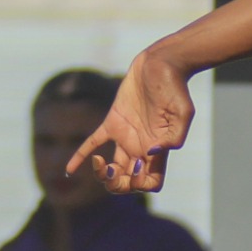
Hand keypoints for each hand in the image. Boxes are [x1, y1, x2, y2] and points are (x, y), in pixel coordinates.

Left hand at [67, 49, 195, 192]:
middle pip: (129, 181)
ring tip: (99, 163)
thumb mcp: (183, 112)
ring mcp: (126, 136)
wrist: (161, 65)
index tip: (137, 166)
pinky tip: (68, 171)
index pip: (152, 183)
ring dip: (103, 175)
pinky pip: (92, 143)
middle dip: (119, 185)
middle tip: (112, 171)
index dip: (141, 183)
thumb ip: (174, 136)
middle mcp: (142, 147)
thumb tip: (152, 153)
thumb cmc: (175, 88)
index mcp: (158, 150)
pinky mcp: (112, 122)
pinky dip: (80, 158)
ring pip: (112, 169)